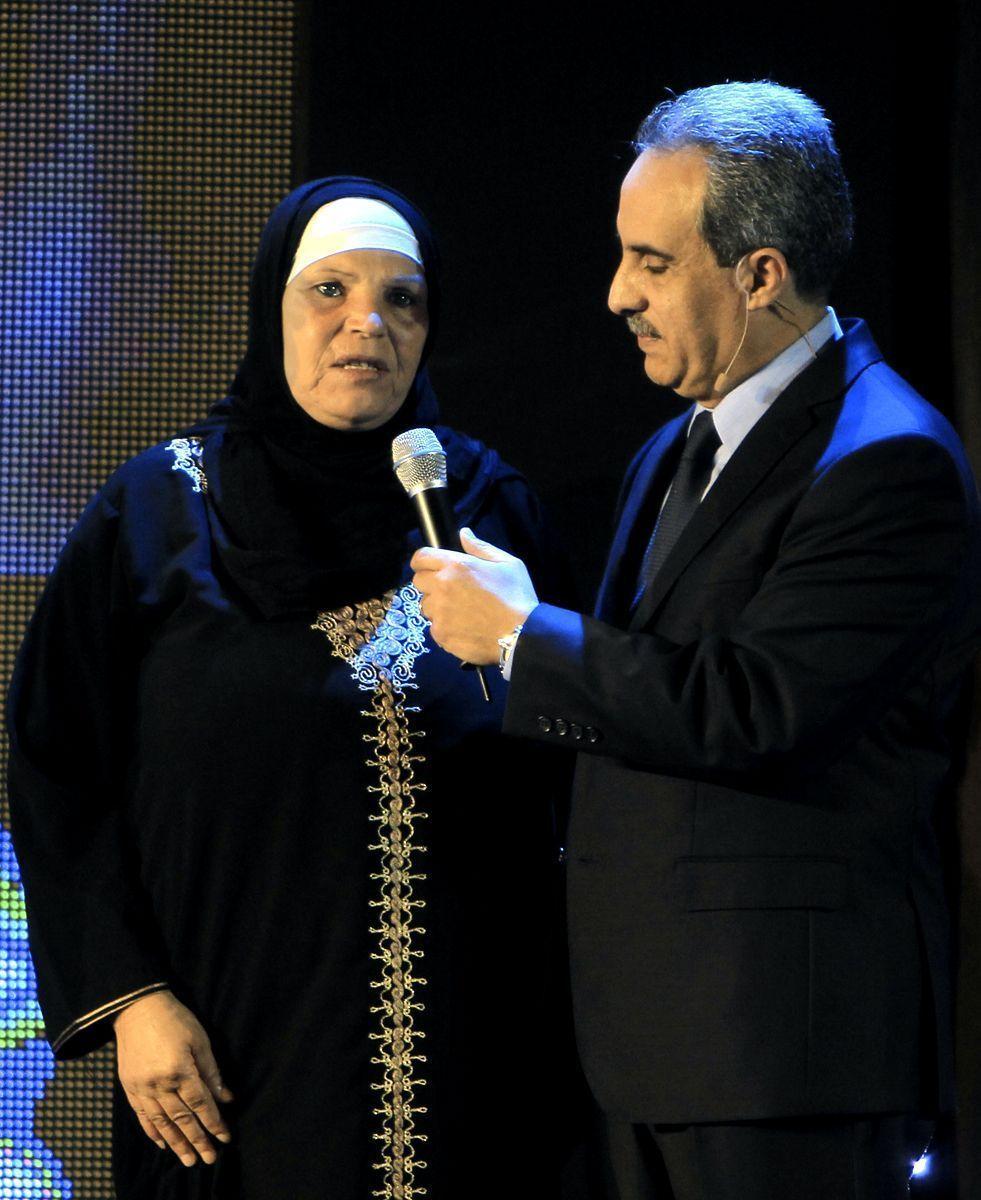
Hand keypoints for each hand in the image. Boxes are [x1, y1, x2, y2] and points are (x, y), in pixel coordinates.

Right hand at [113, 989, 232, 1166]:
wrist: (137, 1009)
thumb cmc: (174, 1020)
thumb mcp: (199, 1040)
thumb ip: (211, 1071)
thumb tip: (225, 1096)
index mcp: (179, 1071)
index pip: (200, 1104)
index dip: (213, 1122)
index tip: (224, 1137)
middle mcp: (159, 1085)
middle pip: (181, 1119)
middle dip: (197, 1140)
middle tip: (209, 1159)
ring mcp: (142, 1088)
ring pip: (161, 1122)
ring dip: (176, 1143)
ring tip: (187, 1160)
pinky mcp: (130, 1087)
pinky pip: (142, 1115)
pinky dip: (152, 1131)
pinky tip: (162, 1143)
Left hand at [411, 528, 537, 664]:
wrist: (522, 635)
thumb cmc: (517, 597)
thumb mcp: (507, 564)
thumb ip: (480, 547)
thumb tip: (463, 533)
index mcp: (456, 566)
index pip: (420, 558)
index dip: (423, 561)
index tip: (430, 567)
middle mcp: (442, 587)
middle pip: (418, 582)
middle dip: (430, 583)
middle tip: (451, 590)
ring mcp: (439, 613)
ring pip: (426, 606)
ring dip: (438, 607)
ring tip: (461, 612)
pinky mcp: (441, 634)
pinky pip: (434, 628)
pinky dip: (445, 627)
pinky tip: (464, 628)